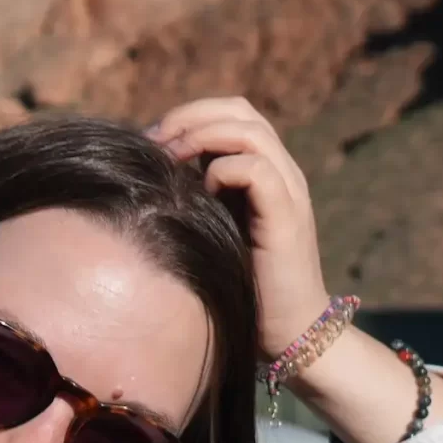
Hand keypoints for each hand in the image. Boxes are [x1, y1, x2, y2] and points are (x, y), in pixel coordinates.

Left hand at [147, 97, 329, 359]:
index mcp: (266, 171)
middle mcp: (283, 173)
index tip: (151, 142)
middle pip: (240, 110)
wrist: (292, 332)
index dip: (189, 116)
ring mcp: (289, 192)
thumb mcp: (214, 231)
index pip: (232, 114)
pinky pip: (257, 168)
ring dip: (202, 136)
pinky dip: (223, 171)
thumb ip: (197, 199)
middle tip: (155, 141)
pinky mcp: (287, 216)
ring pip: (250, 130)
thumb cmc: (246, 289)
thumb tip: (150, 176)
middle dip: (190, 116)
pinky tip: (205, 194)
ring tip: (171, 159)